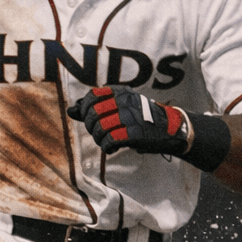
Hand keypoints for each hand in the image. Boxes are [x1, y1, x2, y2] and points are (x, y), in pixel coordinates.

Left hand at [67, 86, 190, 156]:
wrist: (170, 129)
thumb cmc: (141, 119)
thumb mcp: (120, 107)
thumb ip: (94, 108)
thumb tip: (70, 110)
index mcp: (120, 92)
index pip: (91, 97)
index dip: (86, 110)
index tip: (92, 119)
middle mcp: (125, 101)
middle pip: (92, 115)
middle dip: (91, 127)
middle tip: (100, 133)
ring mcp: (130, 117)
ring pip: (99, 129)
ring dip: (99, 139)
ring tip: (107, 142)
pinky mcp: (134, 134)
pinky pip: (109, 141)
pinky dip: (107, 148)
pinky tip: (113, 148)